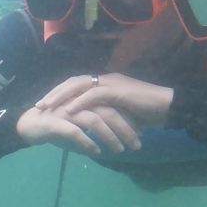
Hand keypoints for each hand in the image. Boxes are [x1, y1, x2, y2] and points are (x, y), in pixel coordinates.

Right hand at [16, 95, 140, 154]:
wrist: (27, 125)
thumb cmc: (56, 126)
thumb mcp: (80, 127)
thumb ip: (96, 131)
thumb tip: (114, 144)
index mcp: (86, 98)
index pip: (114, 105)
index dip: (129, 119)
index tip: (141, 134)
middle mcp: (78, 101)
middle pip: (108, 111)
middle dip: (126, 129)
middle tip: (137, 145)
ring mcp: (66, 110)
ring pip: (95, 120)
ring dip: (110, 136)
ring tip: (120, 151)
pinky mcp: (55, 121)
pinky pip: (75, 132)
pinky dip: (88, 142)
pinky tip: (96, 153)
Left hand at [36, 72, 173, 126]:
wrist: (168, 107)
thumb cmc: (146, 112)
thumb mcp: (119, 114)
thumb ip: (104, 115)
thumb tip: (90, 127)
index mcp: (104, 83)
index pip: (76, 84)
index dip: (59, 93)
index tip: (44, 104)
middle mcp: (105, 79)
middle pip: (72, 82)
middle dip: (54, 93)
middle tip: (38, 106)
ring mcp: (112, 83)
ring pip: (79, 86)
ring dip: (61, 97)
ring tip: (47, 107)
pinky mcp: (118, 90)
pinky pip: (94, 95)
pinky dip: (80, 102)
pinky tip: (69, 111)